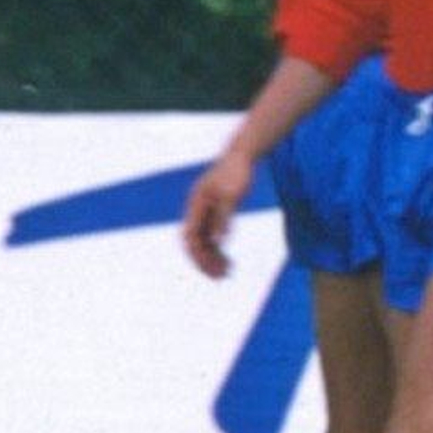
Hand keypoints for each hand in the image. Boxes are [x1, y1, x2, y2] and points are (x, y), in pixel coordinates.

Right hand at [182, 149, 253, 278]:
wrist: (242, 155)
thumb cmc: (237, 172)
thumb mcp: (232, 195)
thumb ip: (224, 217)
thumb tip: (220, 240)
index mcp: (196, 204)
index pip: (191, 236)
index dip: (198, 255)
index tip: (212, 269)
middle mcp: (197, 210)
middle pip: (195, 243)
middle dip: (205, 261)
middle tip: (221, 278)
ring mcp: (205, 212)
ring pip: (204, 242)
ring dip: (212, 258)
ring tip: (227, 273)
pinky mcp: (215, 212)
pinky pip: (213, 236)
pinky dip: (219, 250)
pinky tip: (229, 261)